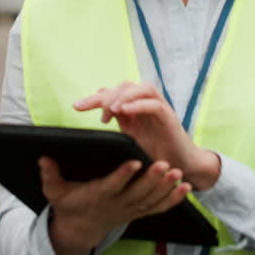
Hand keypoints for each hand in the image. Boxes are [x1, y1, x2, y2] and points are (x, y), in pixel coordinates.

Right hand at [41, 155, 189, 254]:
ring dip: (165, 188)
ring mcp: (130, 210)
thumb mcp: (54, 191)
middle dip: (151, 179)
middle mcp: (117, 205)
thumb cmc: (68, 205)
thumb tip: (43, 158)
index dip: (123, 174)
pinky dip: (173, 200)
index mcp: (98, 196)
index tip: (134, 161)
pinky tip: (186, 188)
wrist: (80, 229)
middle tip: (164, 163)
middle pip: (137, 193)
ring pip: (151, 200)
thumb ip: (50, 175)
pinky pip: (158, 208)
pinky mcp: (139, 213)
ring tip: (177, 173)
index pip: (112, 185)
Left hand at [72, 81, 221, 190]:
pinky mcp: (169, 119)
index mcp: (134, 108)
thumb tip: (98, 111)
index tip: (76, 107)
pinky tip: (124, 111)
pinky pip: (155, 104)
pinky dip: (138, 105)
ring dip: (124, 96)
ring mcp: (159, 109)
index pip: (114, 93)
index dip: (95, 97)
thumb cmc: (153, 154)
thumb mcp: (129, 139)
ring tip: (111, 109)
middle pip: (126, 86)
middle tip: (89, 108)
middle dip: (106, 95)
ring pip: (143, 88)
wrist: (177, 168)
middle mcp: (146, 105)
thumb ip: (116, 123)